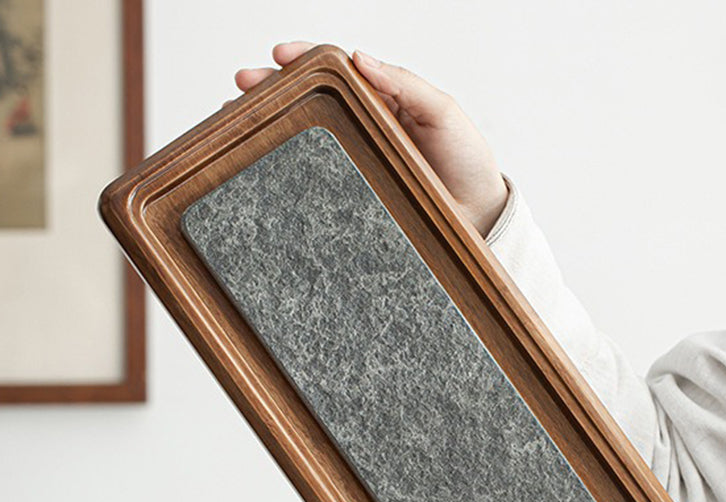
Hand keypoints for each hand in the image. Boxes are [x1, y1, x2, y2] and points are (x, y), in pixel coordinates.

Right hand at [233, 42, 509, 236]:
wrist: (480, 215)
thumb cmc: (466, 160)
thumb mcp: (443, 113)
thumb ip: (404, 84)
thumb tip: (359, 57)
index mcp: (381, 98)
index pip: (334, 70)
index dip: (304, 59)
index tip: (279, 54)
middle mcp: (362, 127)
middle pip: (309, 101)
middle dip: (271, 88)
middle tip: (241, 84)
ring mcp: (355, 162)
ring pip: (306, 138)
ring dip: (271, 125)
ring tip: (236, 118)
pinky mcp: (354, 196)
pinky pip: (318, 182)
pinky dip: (289, 173)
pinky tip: (264, 167)